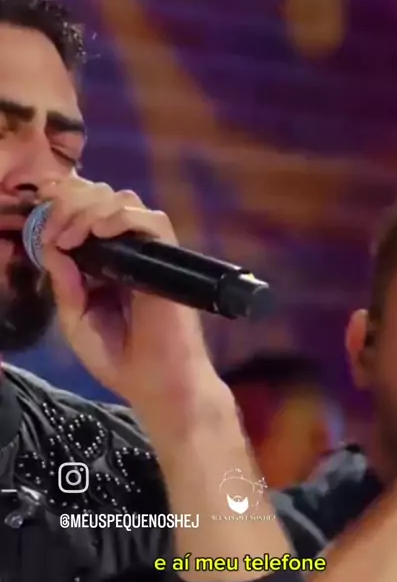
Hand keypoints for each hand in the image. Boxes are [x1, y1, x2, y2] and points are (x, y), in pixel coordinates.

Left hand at [37, 174, 221, 434]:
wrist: (159, 385)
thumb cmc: (121, 360)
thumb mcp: (77, 323)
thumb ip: (64, 285)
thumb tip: (51, 245)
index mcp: (102, 263)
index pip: (84, 212)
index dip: (61, 206)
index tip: (41, 223)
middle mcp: (125, 251)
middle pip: (101, 196)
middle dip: (69, 204)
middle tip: (55, 232)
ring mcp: (148, 253)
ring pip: (123, 200)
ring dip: (90, 210)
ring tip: (73, 236)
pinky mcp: (169, 260)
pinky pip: (152, 220)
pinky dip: (122, 217)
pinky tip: (99, 233)